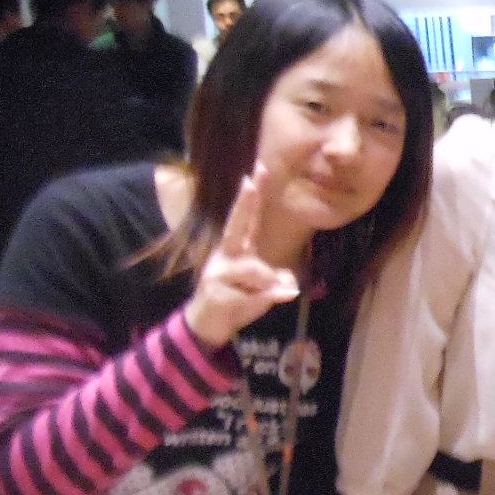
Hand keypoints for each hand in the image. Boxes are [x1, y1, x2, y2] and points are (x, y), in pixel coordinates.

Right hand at [185, 163, 299, 347]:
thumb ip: (276, 279)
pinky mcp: (217, 292)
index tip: (257, 170)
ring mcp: (218, 272)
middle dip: (244, 203)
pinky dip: (265, 302)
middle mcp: (225, 255)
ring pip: (256, 269)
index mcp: (237, 249)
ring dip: (267, 286)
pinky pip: (255, 294)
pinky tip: (253, 305)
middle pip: (236, 226)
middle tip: (250, 180)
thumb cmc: (237, 299)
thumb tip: (288, 285)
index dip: (252, 197)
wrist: (207, 324)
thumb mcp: (263, 288)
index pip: (247, 219)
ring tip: (257, 297)